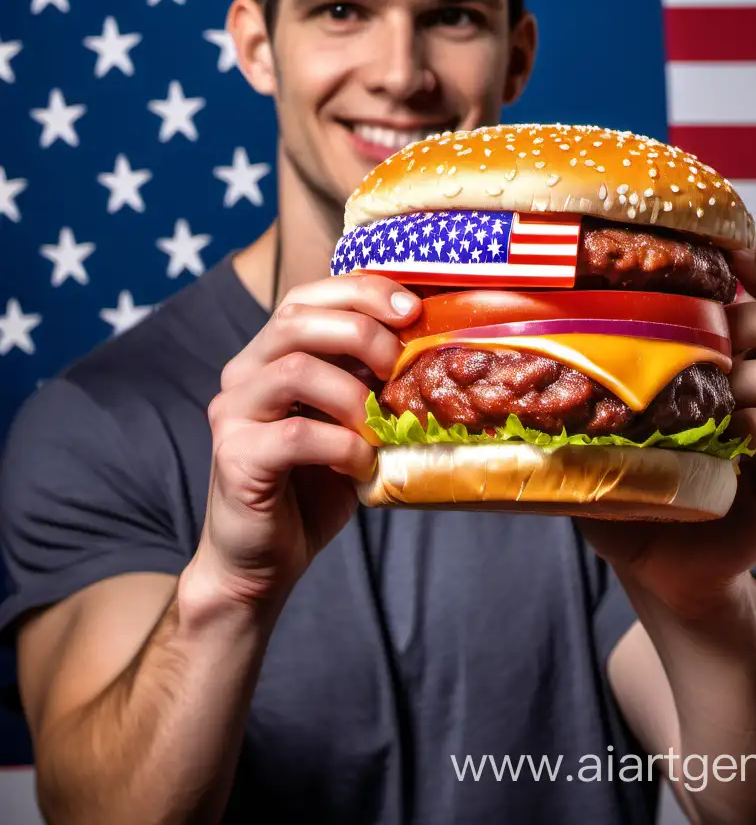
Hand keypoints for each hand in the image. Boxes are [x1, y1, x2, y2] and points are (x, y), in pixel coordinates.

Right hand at [191, 275, 420, 612]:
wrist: (262, 558)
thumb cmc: (313, 484)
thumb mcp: (349, 420)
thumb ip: (367, 380)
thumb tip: (427, 345)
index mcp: (271, 353)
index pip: (310, 294)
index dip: (362, 291)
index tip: (411, 309)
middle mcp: (244, 372)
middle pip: (296, 318)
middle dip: (361, 331)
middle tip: (397, 365)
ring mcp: (233, 411)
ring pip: (295, 369)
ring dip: (353, 394)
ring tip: (379, 425)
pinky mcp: (235, 455)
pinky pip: (297, 434)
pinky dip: (342, 446)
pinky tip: (361, 464)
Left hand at [577, 247, 755, 617]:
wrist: (654, 564)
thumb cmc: (627, 480)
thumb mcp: (602, 422)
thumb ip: (587, 381)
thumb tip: (517, 330)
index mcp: (733, 354)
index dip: (755, 263)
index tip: (725, 245)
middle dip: (731, 323)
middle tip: (686, 343)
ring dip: (748, 378)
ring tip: (708, 399)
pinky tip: (741, 430)